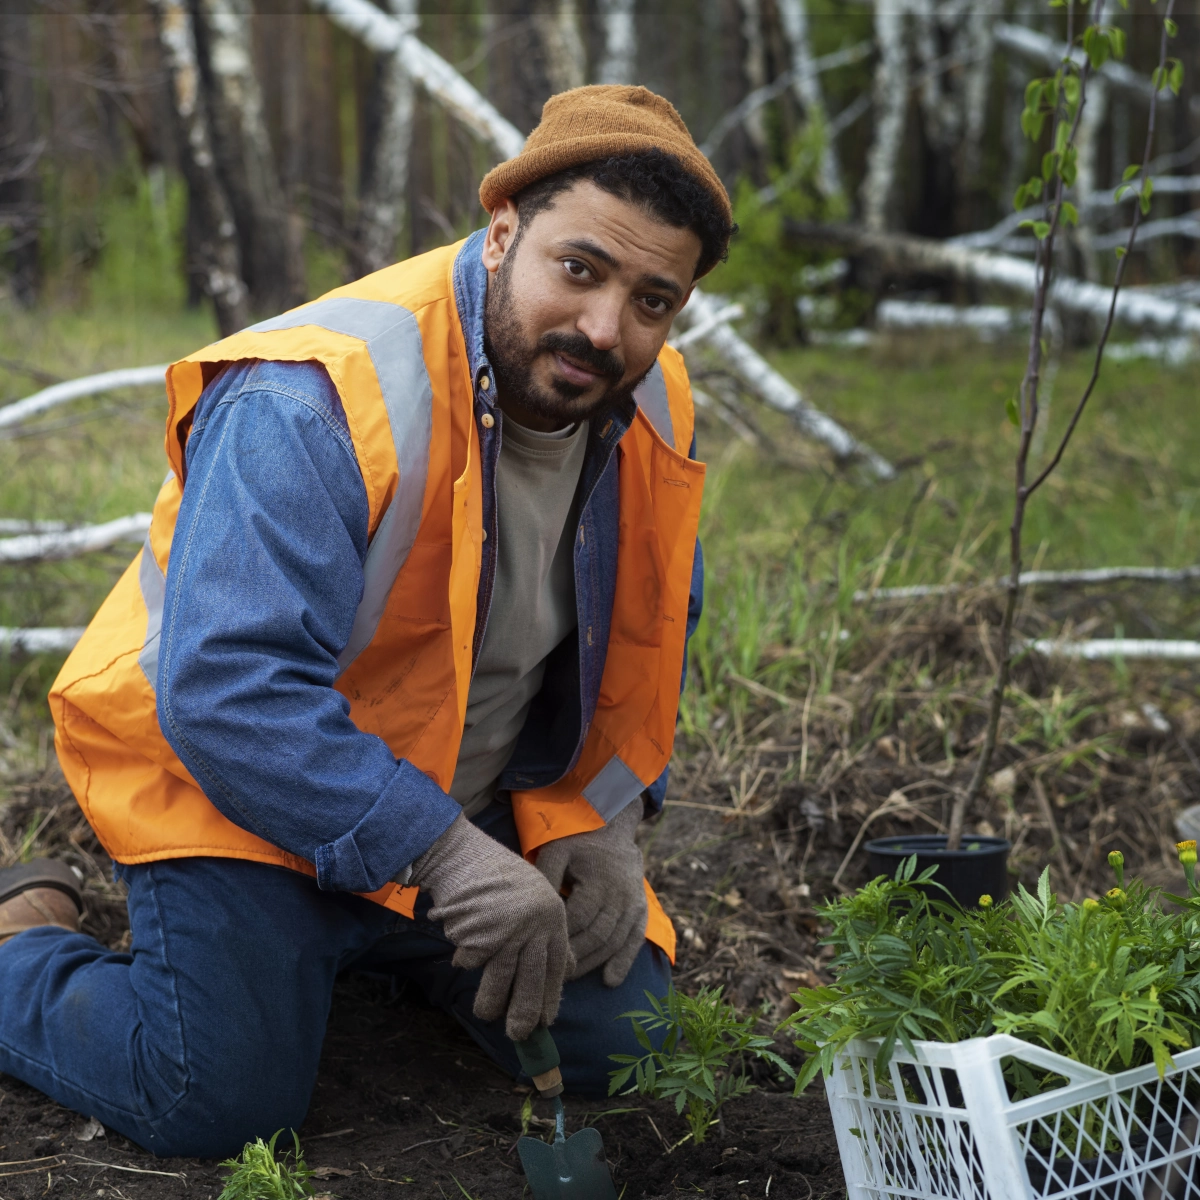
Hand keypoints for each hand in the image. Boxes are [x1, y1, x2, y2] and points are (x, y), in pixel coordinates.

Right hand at [410, 813, 572, 1039]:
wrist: (463, 854)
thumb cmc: (497, 876)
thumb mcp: (536, 896)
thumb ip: (548, 930)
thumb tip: (567, 968)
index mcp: (552, 915)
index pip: (557, 966)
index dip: (551, 996)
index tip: (546, 1020)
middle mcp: (534, 925)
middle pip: (533, 980)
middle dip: (525, 1013)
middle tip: (520, 1036)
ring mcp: (508, 931)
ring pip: (502, 981)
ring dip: (491, 1003)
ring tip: (486, 1014)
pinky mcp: (480, 935)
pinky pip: (472, 963)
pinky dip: (466, 964)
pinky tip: (461, 956)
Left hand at [535, 800, 647, 986]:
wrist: (614, 830)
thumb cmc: (579, 843)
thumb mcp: (557, 851)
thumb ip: (546, 876)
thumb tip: (533, 907)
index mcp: (599, 881)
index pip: (578, 919)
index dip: (561, 938)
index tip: (541, 952)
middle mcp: (620, 895)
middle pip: (597, 936)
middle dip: (575, 957)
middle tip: (552, 973)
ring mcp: (633, 904)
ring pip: (614, 942)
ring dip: (593, 963)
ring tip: (570, 978)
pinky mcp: (640, 909)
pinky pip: (634, 940)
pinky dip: (624, 961)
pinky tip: (610, 981)